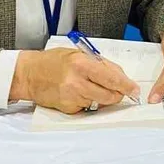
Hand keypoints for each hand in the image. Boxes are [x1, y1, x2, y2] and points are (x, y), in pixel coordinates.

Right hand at [10, 48, 139, 113]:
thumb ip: (101, 65)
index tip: (134, 90)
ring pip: (100, 103)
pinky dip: (89, 102)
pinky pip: (88, 108)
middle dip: (118, 94)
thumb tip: (121, 77)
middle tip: (119, 90)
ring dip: (102, 97)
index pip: (112, 78)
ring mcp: (72, 97)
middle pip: (109, 95)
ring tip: (90, 86)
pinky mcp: (68, 108)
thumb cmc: (54, 62)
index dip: (126, 86)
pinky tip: (78, 93)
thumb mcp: (79, 55)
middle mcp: (77, 81)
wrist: (29, 74)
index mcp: (82, 63)